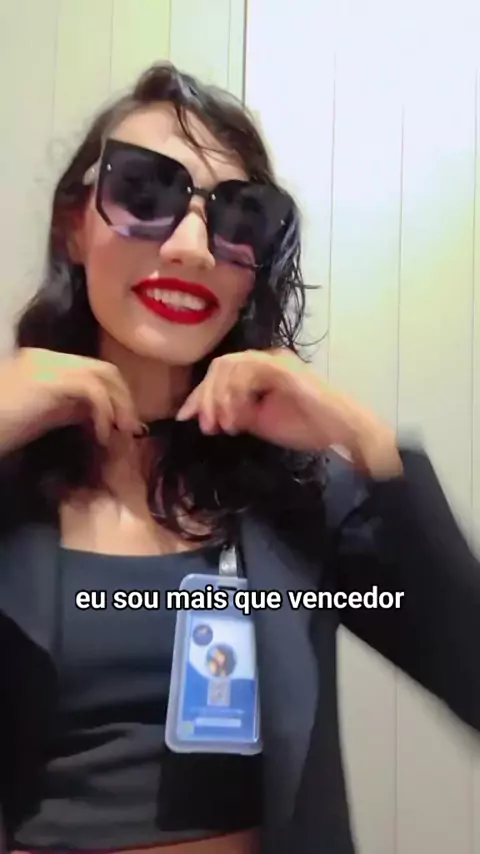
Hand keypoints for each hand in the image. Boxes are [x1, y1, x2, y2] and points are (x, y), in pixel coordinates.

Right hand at [0, 348, 141, 454]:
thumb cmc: (0, 428)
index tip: (123, 424)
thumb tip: (100, 414)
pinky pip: (92, 390)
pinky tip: (100, 435)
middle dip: (124, 399)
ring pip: (103, 375)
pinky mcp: (47, 381)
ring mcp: (46, 365)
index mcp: (44, 361)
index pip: (92, 369)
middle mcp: (47, 357)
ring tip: (120, 433)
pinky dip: (104, 413)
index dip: (115, 395)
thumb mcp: (41, 417)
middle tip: (130, 429)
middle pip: (104, 368)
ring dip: (119, 406)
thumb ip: (69, 409)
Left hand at [176, 349, 402, 476]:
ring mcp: (274, 360)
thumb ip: (237, 413)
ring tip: (221, 426)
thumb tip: (210, 414)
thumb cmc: (308, 427)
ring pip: (229, 366)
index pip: (221, 373)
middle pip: (220, 366)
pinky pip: (247, 371)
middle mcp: (266, 358)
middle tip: (204, 426)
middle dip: (205, 397)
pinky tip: (235, 418)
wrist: (342, 430)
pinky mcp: (282, 368)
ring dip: (218, 398)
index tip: (185, 418)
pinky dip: (235, 394)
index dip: (199, 395)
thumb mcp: (261, 421)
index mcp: (260, 369)